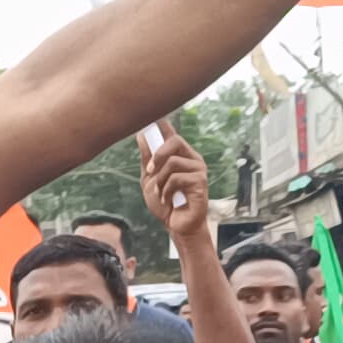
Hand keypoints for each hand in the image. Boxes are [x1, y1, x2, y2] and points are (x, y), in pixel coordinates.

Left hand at [142, 123, 213, 247]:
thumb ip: (147, 158)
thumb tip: (142, 134)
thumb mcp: (150, 179)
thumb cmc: (165, 203)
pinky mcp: (201, 182)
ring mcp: (198, 169)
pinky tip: (169, 200)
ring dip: (160, 181)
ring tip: (161, 193)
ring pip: (172, 163)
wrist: (177, 226)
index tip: (151, 116)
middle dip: (157, 156)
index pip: (171, 133)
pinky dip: (166, 191)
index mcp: (180, 155)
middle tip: (149, 170)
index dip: (162, 122)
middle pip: (175, 141)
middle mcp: (192, 158)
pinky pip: (177, 178)